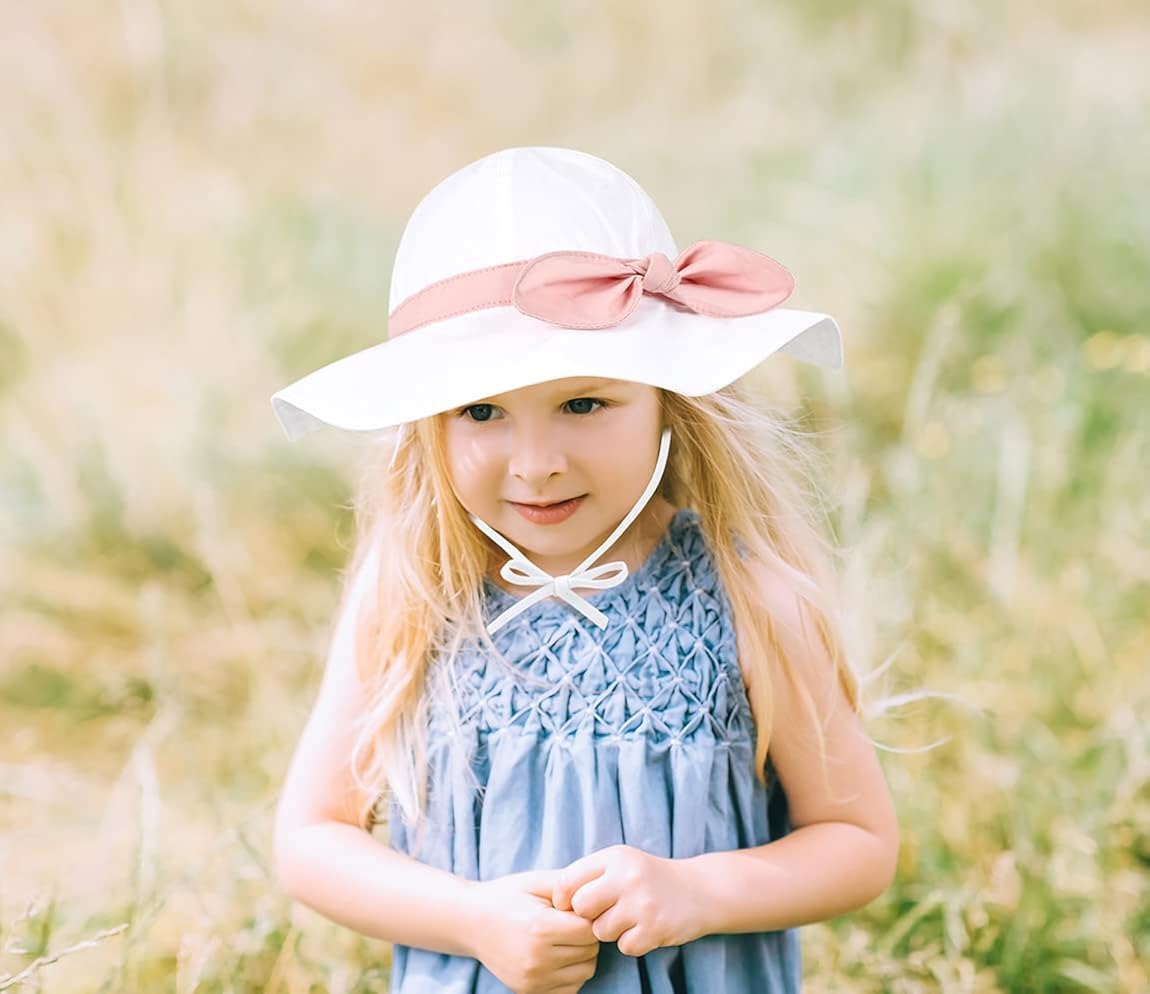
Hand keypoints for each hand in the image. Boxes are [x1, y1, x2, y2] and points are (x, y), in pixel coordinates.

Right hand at [467, 869, 599, 993]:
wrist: (470, 921)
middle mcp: (537, 958)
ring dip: (581, 955)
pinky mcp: (529, 992)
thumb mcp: (536, 881)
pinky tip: (556, 955)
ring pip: (585, 971)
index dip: (588, 916)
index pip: (590, 929)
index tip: (576, 909)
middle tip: (569, 922)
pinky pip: (571, 988)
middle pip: (590, 951)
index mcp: (540, 927)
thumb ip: (569, 885)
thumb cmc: (506, 896)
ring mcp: (532, 980)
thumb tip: (599, 895)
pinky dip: (570, 973)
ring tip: (563, 938)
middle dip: (586, 935)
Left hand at [552, 845, 700, 956]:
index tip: (571, 905)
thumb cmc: (648, 878)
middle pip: (581, 908)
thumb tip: (554, 900)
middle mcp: (627, 877)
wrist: (699, 890)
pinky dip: (632, 943)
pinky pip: (624, 947)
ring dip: (611, 931)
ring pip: (600, 931)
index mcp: (614, 857)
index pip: (568, 880)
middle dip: (588, 915)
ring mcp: (642, 903)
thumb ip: (589, 874)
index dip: (563, 898)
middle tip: (605, 912)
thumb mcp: (620, 862)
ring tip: (629, 918)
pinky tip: (644, 929)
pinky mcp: (655, 929)